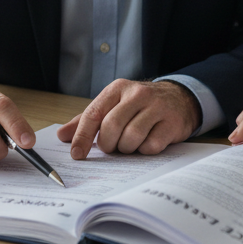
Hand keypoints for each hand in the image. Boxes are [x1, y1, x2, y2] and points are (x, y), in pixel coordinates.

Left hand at [58, 79, 200, 158]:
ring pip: (130, 138)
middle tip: (112, 146)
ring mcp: (156, 108)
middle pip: (111, 127)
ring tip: (131, 143)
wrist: (179, 99)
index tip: (76, 154)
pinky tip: (147, 142)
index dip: (82, 136)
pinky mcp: (172, 123)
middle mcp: (137, 94)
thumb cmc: (140, 105)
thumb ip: (88, 120)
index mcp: (117, 89)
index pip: (94, 113)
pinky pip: (150, 146)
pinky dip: (145, 150)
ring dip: (127, 148)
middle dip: (108, 144)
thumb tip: (62, 135)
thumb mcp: (113, 105)